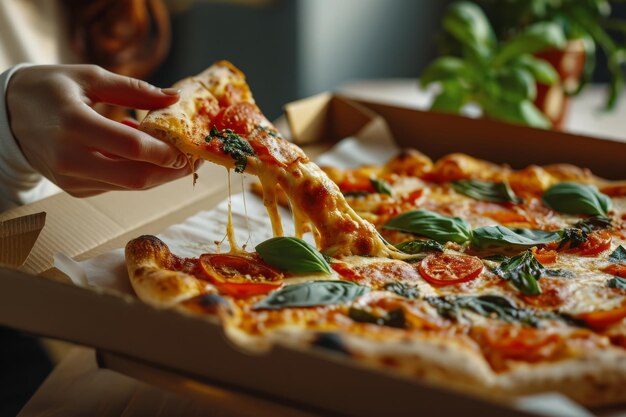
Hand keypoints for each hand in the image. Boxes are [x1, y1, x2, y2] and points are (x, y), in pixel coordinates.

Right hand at [6, 64, 194, 196]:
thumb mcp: (90, 78)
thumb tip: (174, 98)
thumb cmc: (51, 89)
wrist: (7, 115)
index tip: (191, 145)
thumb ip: (135, 90)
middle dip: (172, 171)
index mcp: (74, 124)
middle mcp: (71, 158)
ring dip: (160, 173)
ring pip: (130, 186)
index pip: (132, 148)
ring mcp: (72, 179)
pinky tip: (149, 156)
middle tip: (194, 158)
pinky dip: (139, 172)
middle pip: (136, 177)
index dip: (167, 151)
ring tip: (179, 156)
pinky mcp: (76, 189)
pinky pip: (118, 185)